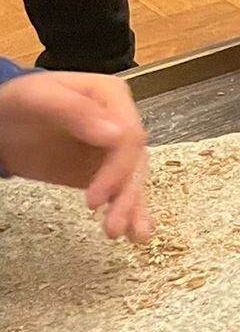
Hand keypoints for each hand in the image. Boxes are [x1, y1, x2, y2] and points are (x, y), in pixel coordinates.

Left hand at [0, 70, 151, 241]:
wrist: (5, 122)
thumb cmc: (21, 104)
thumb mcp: (41, 98)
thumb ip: (76, 112)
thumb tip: (116, 135)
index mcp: (112, 96)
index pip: (129, 135)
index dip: (117, 169)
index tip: (94, 200)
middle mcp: (121, 120)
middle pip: (135, 160)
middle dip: (126, 195)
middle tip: (111, 227)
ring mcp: (115, 147)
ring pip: (133, 178)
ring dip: (132, 207)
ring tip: (127, 235)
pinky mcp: (106, 170)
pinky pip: (123, 189)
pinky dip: (131, 210)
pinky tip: (133, 232)